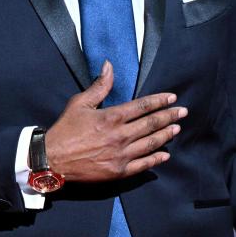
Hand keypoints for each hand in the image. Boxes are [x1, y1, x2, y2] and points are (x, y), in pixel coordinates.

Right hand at [44, 61, 186, 181]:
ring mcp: (121, 155)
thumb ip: (100, 86)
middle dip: (169, 116)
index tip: (172, 98)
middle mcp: (120, 136)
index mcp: (112, 117)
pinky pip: (142, 164)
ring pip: (150, 143)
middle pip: (151, 124)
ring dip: (165, 135)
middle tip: (182, 112)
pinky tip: (165, 154)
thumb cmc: (65, 129)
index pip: (143, 106)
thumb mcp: (80, 103)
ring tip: (176, 128)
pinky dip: (155, 159)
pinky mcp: (118, 171)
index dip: (159, 101)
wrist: (53, 159)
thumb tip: (109, 65)